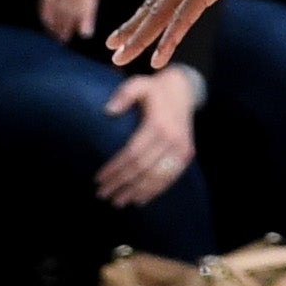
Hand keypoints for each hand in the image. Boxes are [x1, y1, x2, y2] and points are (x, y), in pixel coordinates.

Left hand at [96, 65, 198, 205]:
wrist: (184, 91)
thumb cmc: (155, 90)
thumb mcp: (139, 83)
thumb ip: (124, 94)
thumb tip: (108, 111)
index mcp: (158, 123)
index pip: (133, 153)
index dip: (115, 168)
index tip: (98, 179)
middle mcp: (172, 139)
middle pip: (142, 168)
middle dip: (121, 183)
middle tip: (102, 194)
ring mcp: (181, 149)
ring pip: (156, 177)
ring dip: (136, 192)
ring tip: (117, 202)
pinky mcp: (186, 155)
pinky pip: (170, 178)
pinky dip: (154, 191)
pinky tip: (139, 200)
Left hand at [110, 0, 280, 68]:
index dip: (144, 14)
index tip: (128, 30)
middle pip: (154, 5)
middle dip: (132, 29)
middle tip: (112, 47)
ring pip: (160, 13)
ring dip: (139, 37)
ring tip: (120, 56)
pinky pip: (184, 16)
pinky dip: (169, 38)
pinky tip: (157, 57)